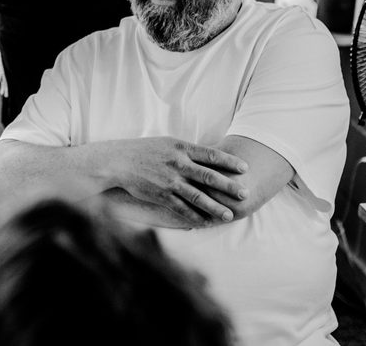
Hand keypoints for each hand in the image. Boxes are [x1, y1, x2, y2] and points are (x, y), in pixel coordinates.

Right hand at [103, 137, 247, 224]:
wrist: (119, 161)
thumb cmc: (145, 151)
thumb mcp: (167, 143)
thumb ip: (188, 151)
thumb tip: (209, 156)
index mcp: (181, 148)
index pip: (211, 154)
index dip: (230, 161)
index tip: (245, 168)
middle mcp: (178, 164)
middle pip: (209, 176)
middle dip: (229, 186)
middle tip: (245, 194)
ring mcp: (170, 181)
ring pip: (198, 196)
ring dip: (215, 207)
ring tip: (228, 215)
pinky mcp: (161, 195)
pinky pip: (181, 208)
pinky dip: (194, 216)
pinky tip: (205, 222)